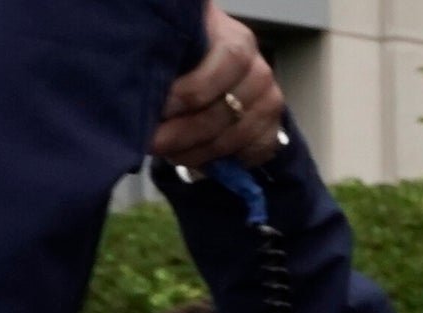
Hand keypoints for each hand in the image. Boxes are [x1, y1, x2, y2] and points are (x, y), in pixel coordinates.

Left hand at [152, 3, 285, 167]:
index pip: (227, 61)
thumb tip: (149, 100)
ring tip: (171, 152)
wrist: (212, 70)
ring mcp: (270, 102)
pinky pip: (252, 153)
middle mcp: (260, 71)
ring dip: (199, 151)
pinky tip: (198, 157)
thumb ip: (169, 64)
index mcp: (236, 42)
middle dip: (186, 132)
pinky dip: (223, 160)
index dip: (193, 89)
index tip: (162, 108)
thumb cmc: (189, 59)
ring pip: (236, 137)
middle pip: (226, 110)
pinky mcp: (273, 129)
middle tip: (155, 142)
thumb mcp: (178, 48)